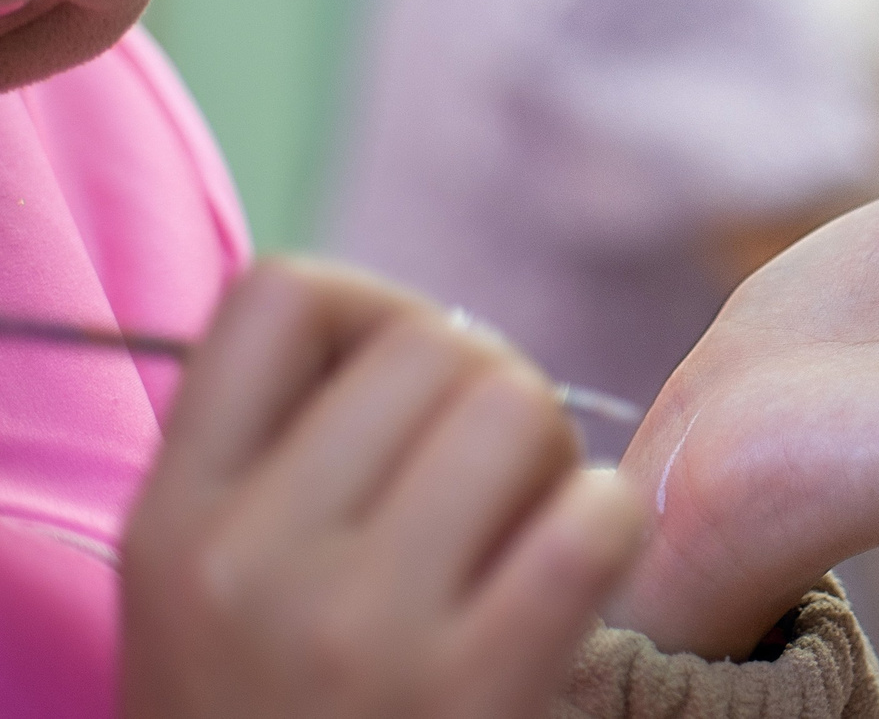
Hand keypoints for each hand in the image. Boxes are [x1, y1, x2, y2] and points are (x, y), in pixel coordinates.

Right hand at [121, 260, 648, 718]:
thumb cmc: (283, 716)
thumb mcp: (212, 594)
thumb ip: (278, 459)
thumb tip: (415, 326)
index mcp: (174, 523)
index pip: (278, 294)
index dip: (371, 312)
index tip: (394, 388)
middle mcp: (248, 563)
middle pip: (433, 342)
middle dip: (485, 391)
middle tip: (482, 484)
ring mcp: (359, 629)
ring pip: (519, 405)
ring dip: (549, 459)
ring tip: (520, 534)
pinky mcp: (477, 686)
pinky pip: (595, 516)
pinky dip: (611, 530)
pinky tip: (574, 582)